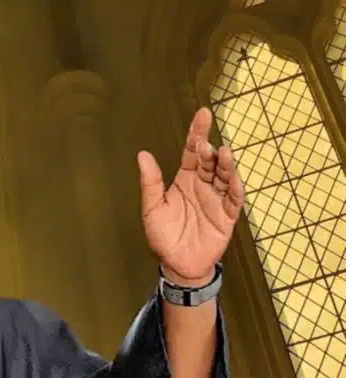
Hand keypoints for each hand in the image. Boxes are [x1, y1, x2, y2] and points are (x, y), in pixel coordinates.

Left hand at [137, 107, 243, 284]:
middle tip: (206, 145)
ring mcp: (216, 199)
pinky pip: (234, 200)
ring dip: (225, 165)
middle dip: (210, 151)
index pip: (192, 152)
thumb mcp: (152, 208)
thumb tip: (142, 155)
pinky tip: (235, 178)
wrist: (178, 263)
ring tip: (223, 154)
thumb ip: (150, 182)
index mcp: (185, 180)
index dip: (197, 133)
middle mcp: (203, 185)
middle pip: (210, 162)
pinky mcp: (227, 216)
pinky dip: (236, 189)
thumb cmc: (164, 235)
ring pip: (225, 176)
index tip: (202, 114)